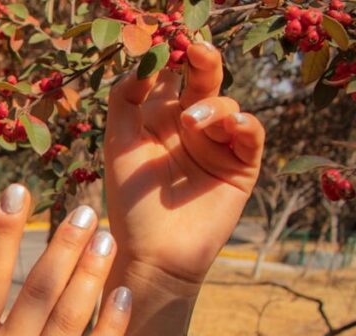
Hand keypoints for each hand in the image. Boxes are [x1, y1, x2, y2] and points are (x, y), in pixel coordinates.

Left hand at [104, 41, 265, 288]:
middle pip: (204, 81)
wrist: (153, 252)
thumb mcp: (119, 144)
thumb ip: (125, 100)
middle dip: (204, 61)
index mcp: (158, 117)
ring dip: (213, 107)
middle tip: (198, 49)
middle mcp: (189, 126)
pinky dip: (244, 124)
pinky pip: (251, 132)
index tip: (168, 47)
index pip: (171, 77)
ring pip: (226, 104)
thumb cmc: (129, 201)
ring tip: (192, 122)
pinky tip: (231, 126)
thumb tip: (144, 62)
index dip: (172, 60)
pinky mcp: (240, 164)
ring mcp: (216, 143)